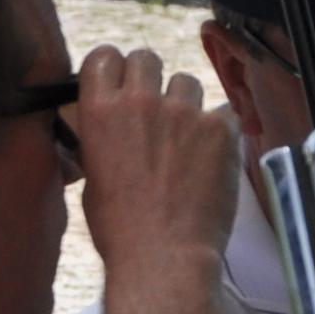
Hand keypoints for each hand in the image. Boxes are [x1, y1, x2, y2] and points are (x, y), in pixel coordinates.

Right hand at [67, 45, 235, 282]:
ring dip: (186, 104)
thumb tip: (105, 130)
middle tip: (156, 109)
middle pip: (146, 58)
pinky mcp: (220, 129)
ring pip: (187, 82)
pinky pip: (223, 113)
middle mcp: (141, 102)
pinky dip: (218, 131)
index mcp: (100, 113)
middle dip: (150, 78)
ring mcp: (184, 112)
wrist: (164, 257)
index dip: (114, 68)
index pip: (103, 56)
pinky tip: (212, 158)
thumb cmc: (121, 230)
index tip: (121, 82)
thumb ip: (100, 142)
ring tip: (186, 141)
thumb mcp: (91, 180)